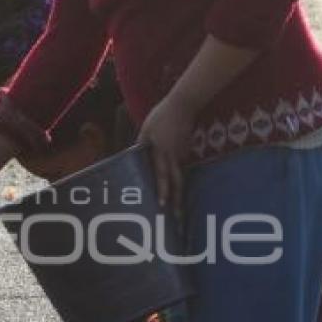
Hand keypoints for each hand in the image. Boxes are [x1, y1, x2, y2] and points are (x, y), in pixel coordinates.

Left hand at [138, 93, 195, 215]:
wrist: (184, 104)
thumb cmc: (161, 115)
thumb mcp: (146, 128)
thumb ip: (141, 143)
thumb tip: (134, 156)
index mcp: (163, 151)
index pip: (162, 174)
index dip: (163, 190)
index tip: (163, 204)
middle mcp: (175, 156)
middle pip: (177, 182)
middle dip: (177, 200)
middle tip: (177, 217)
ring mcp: (184, 154)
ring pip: (180, 177)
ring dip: (179, 193)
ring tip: (178, 210)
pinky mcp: (187, 151)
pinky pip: (181, 167)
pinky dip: (178, 178)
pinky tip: (178, 188)